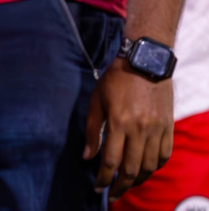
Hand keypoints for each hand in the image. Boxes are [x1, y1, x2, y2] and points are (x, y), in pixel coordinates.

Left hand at [85, 58, 174, 195]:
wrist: (145, 63)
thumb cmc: (115, 80)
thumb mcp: (96, 101)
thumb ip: (92, 130)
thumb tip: (88, 157)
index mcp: (119, 123)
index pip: (110, 161)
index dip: (103, 178)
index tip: (97, 188)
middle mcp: (140, 130)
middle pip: (132, 169)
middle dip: (120, 185)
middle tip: (112, 194)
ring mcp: (157, 130)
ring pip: (150, 166)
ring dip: (138, 180)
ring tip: (127, 184)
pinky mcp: (168, 127)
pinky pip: (164, 155)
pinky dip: (155, 167)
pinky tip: (145, 170)